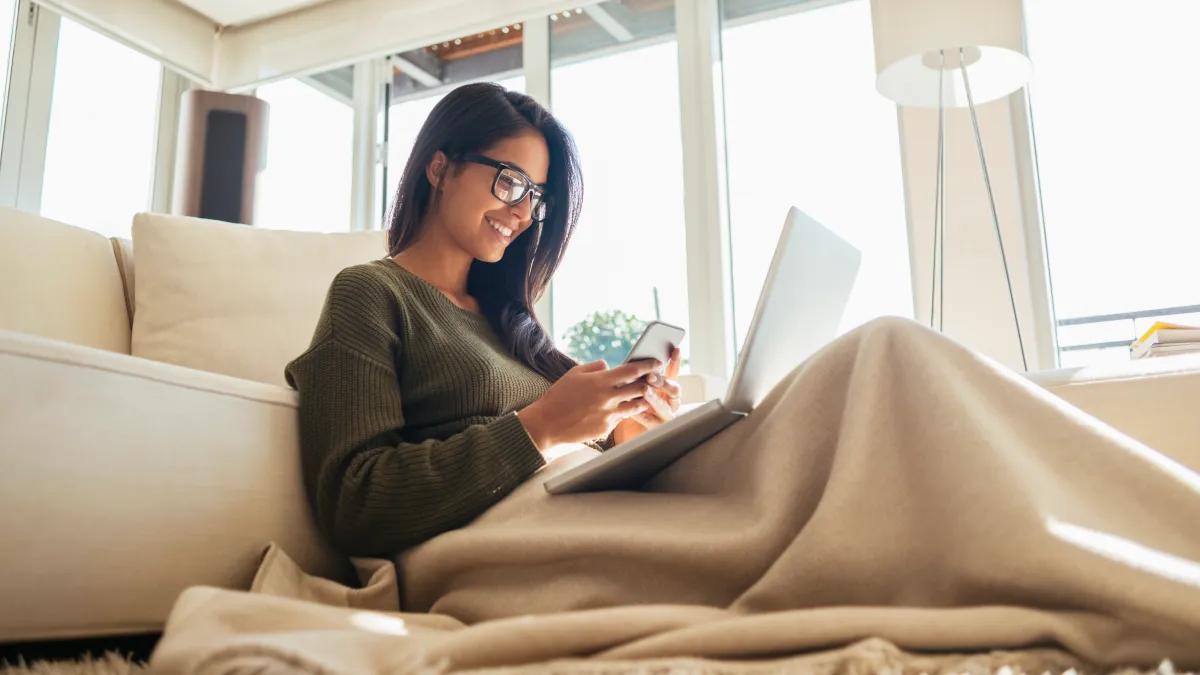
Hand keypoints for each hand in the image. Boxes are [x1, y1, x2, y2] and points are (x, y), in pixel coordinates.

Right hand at [517, 359, 662, 450]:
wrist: (547, 423)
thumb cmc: (559, 396)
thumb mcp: (574, 374)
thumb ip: (595, 367)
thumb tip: (609, 366)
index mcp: (600, 381)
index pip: (632, 370)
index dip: (648, 365)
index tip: (657, 362)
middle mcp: (608, 398)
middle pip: (640, 388)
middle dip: (649, 383)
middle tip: (653, 380)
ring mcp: (608, 415)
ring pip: (635, 406)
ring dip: (641, 400)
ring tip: (643, 396)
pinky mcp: (606, 429)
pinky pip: (620, 419)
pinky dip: (621, 414)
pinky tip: (618, 410)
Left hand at [614, 347, 681, 444]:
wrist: (619, 430)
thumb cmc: (626, 404)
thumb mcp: (628, 387)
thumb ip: (631, 377)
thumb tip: (625, 363)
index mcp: (665, 389)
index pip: (673, 374)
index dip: (675, 362)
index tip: (674, 349)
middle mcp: (669, 402)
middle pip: (674, 390)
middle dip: (663, 382)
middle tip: (650, 376)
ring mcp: (665, 417)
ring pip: (666, 407)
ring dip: (656, 398)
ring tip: (645, 391)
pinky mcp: (656, 430)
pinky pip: (651, 421)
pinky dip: (642, 414)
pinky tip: (633, 410)